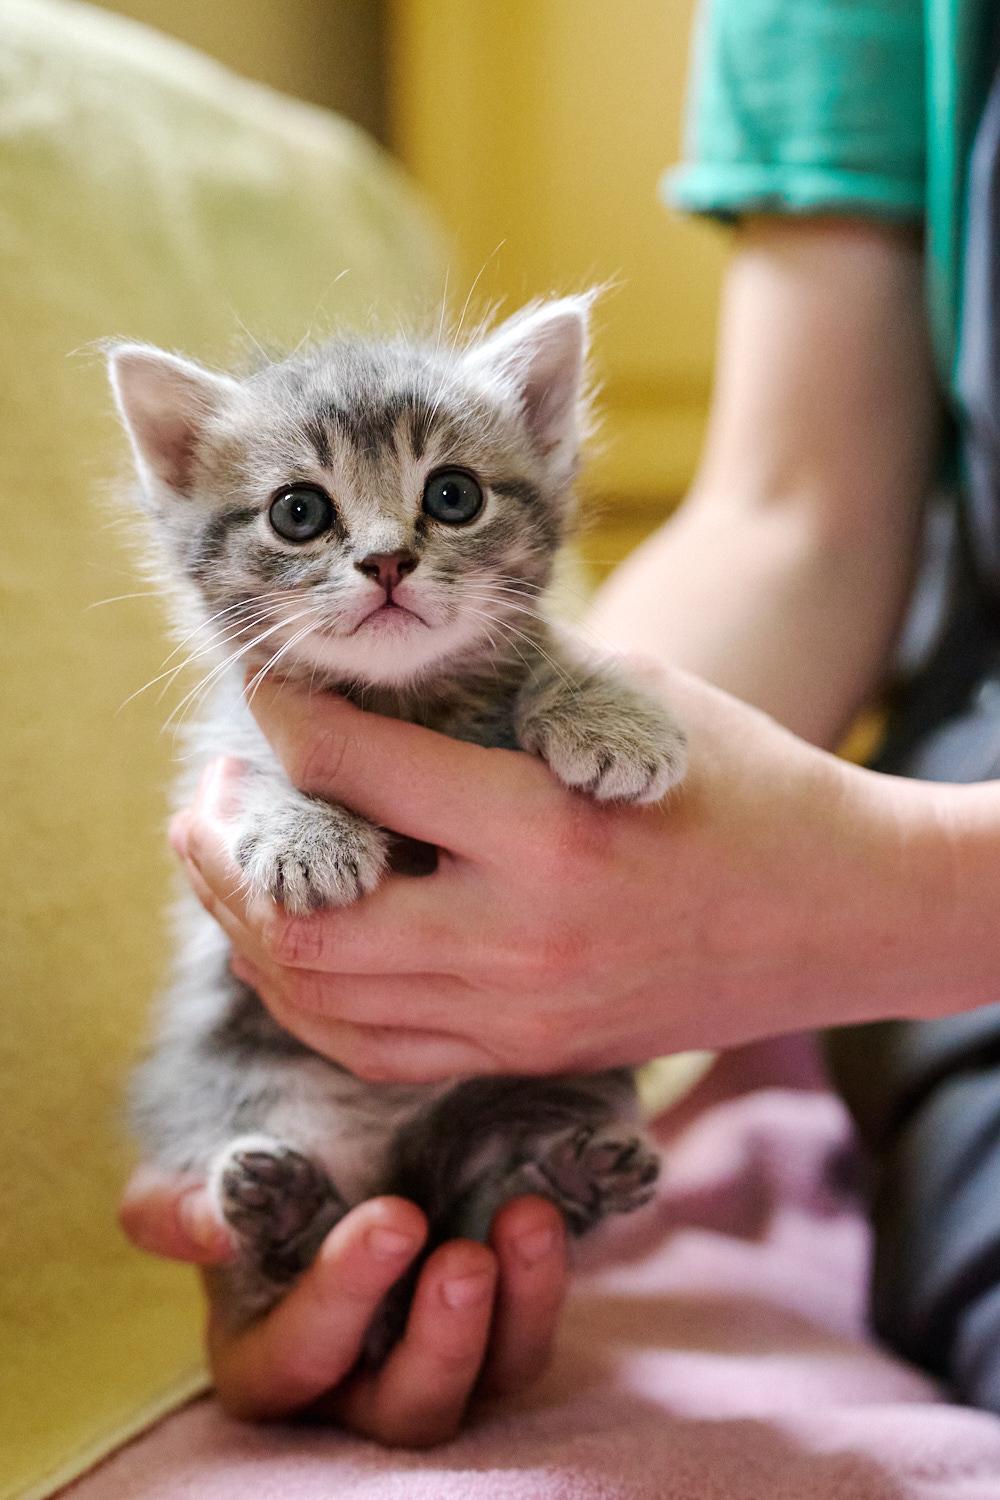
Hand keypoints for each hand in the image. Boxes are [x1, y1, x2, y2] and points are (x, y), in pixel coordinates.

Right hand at [120, 1170, 566, 1444]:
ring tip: (526, 1222)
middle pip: (404, 1410)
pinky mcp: (495, 1336)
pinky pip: (529, 1337)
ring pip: (486, 1383)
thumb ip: (168, 1206)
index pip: (298, 1362)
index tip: (393, 1219)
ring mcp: (434, 1365)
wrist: (329, 1132)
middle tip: (464, 1259)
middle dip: (440, 1340)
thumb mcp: (189, 1178)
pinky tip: (543, 1213)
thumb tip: (207, 1227)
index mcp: (266, 1361)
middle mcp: (355, 1386)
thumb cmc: (248, 1168)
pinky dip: (543, 1283)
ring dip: (514, 1312)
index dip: (343, 1301)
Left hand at [173, 666, 954, 1081]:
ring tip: (224, 865)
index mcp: (547, 827)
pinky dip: (306, 995)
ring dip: (246, 927)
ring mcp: (518, 1016)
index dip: (283, 718)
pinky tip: (290, 944)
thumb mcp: (626, 706)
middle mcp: (519, 938)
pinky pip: (373, 1049)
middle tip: (209, 795)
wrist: (836, 914)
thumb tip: (378, 681)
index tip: (262, 690)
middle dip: (224, 849)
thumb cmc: (743, 786)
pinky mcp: (525, 1056)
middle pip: (305, 917)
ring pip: (319, 997)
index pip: (356, 770)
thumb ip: (499, 695)